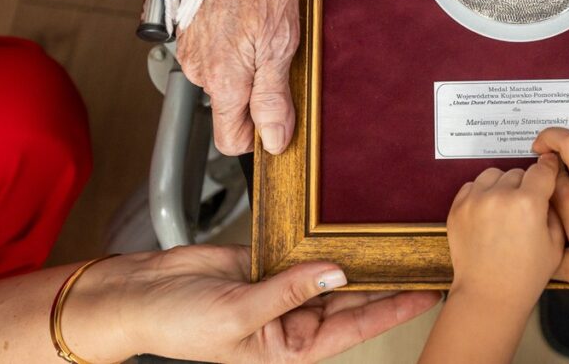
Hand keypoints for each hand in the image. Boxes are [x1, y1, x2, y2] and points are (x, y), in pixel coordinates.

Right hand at [61, 245, 440, 363]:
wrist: (139, 295)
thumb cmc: (177, 325)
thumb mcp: (237, 316)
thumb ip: (289, 292)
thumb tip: (337, 272)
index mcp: (292, 345)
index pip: (356, 325)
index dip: (395, 308)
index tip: (429, 291)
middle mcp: (295, 318)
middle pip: (353, 295)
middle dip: (387, 278)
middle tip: (424, 255)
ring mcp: (285, 286)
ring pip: (334, 268)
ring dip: (361, 254)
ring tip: (399, 236)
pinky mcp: (271, 259)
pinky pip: (308, 247)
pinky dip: (327, 236)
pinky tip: (353, 223)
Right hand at [177, 0, 300, 154]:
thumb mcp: (281, 46)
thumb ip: (273, 98)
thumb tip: (274, 140)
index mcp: (223, 79)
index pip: (230, 139)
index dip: (258, 136)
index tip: (278, 122)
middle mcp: (200, 70)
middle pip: (230, 109)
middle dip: (255, 96)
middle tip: (278, 61)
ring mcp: (192, 51)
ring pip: (223, 82)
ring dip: (245, 69)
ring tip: (262, 36)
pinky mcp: (191, 34)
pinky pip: (214, 58)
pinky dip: (233, 49)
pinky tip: (246, 25)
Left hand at [447, 156, 564, 308]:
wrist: (488, 295)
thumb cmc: (526, 275)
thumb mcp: (555, 244)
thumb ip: (554, 210)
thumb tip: (549, 189)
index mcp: (528, 203)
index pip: (541, 169)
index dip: (548, 169)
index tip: (548, 169)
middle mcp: (500, 196)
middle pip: (518, 172)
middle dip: (525, 185)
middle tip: (525, 206)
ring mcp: (475, 201)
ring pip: (494, 175)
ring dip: (502, 185)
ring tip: (505, 206)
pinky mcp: (457, 208)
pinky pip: (472, 186)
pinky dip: (481, 193)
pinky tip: (488, 211)